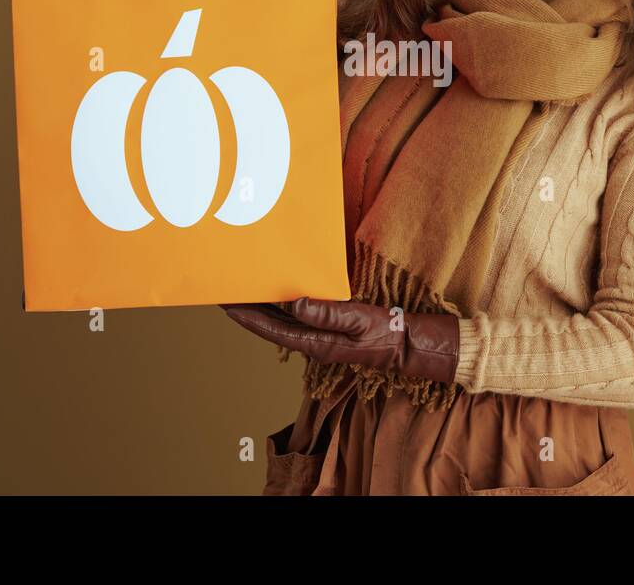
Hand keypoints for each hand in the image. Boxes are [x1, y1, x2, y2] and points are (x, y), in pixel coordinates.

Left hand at [221, 297, 459, 382]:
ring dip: (262, 307)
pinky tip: (277, 294)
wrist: (408, 344)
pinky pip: (296, 318)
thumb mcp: (360, 320)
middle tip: (225, 291)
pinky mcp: (329, 330)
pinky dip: (281, 305)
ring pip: (281, 322)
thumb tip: (295, 304)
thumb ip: (328, 314)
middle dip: (247, 310)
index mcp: (316, 343)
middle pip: (270, 326)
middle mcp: (312, 342)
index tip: (226, 303)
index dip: (246, 317)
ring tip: (244, 289)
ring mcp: (320, 337)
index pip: (271, 329)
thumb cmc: (387, 332)